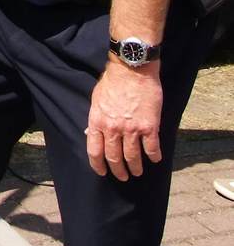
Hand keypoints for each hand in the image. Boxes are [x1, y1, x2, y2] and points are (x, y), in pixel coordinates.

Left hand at [85, 57, 162, 180]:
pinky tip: (155, 159)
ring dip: (136, 168)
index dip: (98, 166)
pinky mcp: (149, 127)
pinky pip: (151, 148)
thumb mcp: (96, 99)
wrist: (132, 68)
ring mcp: (132, 129)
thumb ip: (95, 119)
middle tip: (123, 177)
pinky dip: (154, 156)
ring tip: (137, 172)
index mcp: (97, 122)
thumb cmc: (113, 81)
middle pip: (114, 158)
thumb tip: (90, 134)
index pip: (94, 152)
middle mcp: (113, 129)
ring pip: (133, 157)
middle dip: (118, 171)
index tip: (103, 172)